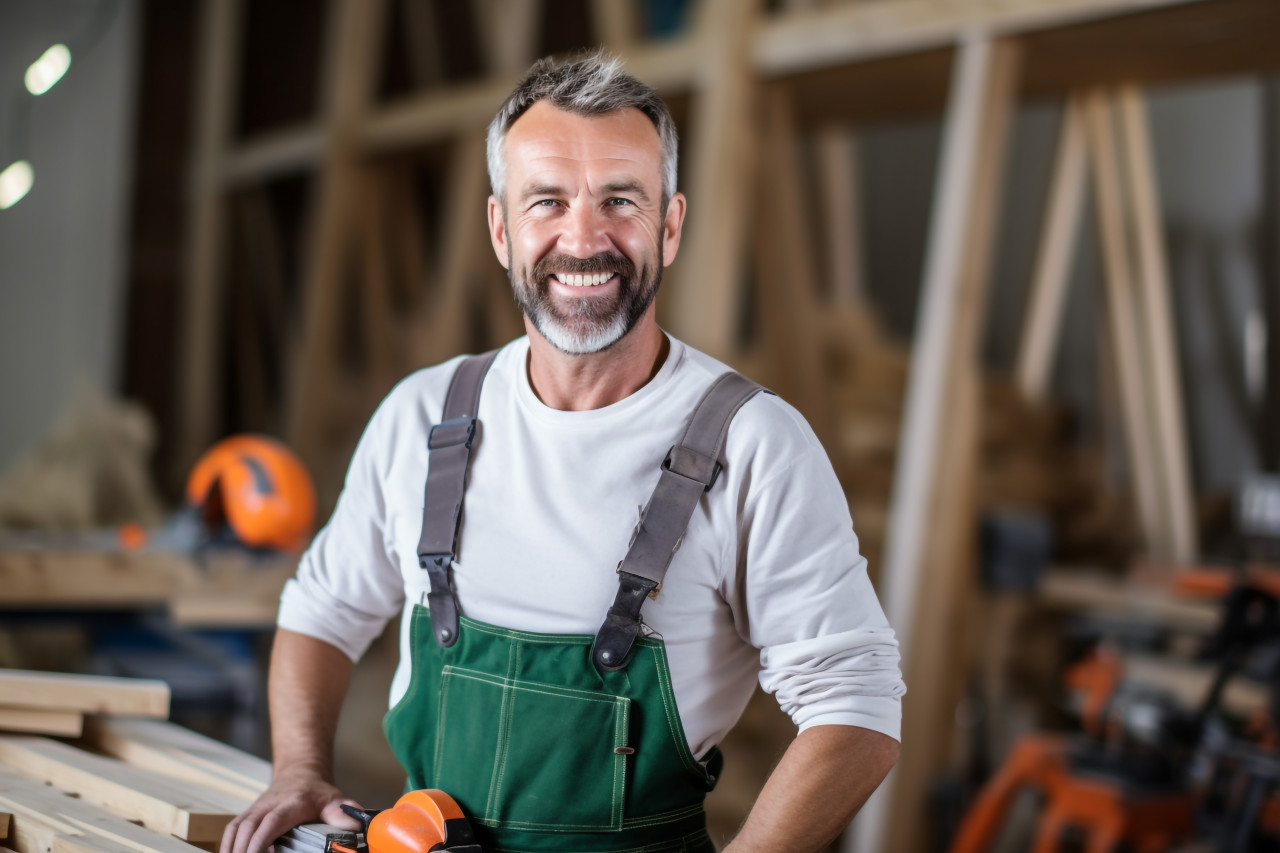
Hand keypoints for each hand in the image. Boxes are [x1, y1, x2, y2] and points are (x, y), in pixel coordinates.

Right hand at [221, 765, 363, 852]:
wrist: (299, 773)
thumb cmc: (316, 792)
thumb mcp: (334, 799)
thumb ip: (343, 812)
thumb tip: (355, 825)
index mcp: (290, 804)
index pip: (272, 821)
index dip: (263, 839)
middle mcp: (268, 805)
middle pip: (249, 827)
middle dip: (245, 850)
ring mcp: (255, 809)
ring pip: (237, 829)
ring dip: (233, 848)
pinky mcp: (247, 815)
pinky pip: (232, 830)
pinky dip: (227, 845)